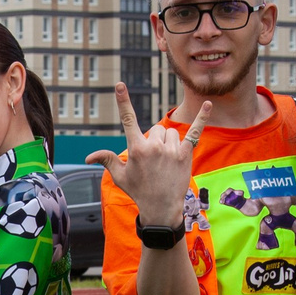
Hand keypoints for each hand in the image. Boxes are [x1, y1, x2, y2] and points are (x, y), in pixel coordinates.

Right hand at [94, 82, 203, 232]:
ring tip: (165, 162)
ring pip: (169, 133)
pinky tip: (208, 104)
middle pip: (155, 129)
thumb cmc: (138, 191)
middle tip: (153, 161)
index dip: (123, 101)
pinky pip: (194, 132)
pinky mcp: (185, 154)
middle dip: (153, 141)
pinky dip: (201, 117)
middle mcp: (154, 146)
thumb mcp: (119, 176)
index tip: (120, 85)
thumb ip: (106, 160)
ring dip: (167, 143)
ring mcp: (171, 150)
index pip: (128, 120)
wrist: (161, 209)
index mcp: (136, 149)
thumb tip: (87, 158)